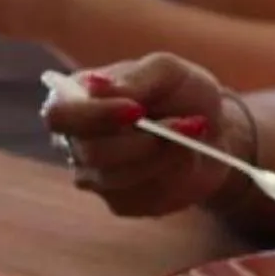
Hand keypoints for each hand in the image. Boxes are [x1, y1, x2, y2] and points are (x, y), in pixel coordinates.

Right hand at [42, 54, 244, 215]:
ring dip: (165, 155)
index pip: (59, 115)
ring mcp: (95, 177)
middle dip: (142, 140)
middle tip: (185, 122)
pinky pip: (142, 197)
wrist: (215, 131)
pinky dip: (173, 174)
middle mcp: (75, 142)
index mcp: (74, 101)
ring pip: (118, 177)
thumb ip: (134, 78)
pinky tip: (187, 156)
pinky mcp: (121, 203)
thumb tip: (95, 85)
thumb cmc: (182, 94)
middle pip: (90, 152)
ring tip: (194, 131)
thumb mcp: (167, 72)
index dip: (94, 116)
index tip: (136, 110)